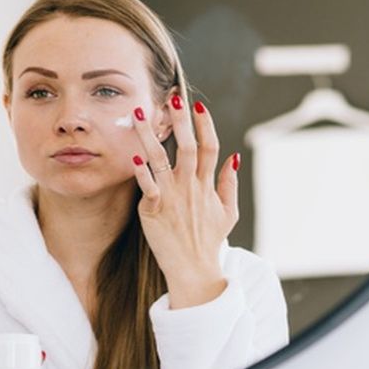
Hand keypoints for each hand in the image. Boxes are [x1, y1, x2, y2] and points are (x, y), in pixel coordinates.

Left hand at [130, 98, 240, 308]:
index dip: (205, 125)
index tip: (197, 106)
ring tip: (139, 115)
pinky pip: (148, 187)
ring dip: (150, 135)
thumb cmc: (209, 241)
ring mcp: (173, 197)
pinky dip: (141, 172)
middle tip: (173, 98)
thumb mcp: (229, 212)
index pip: (211, 147)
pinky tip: (133, 156)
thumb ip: (229, 183)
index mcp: (208, 185)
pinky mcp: (155, 210)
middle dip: (181, 121)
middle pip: (188, 146)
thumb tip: (235, 156)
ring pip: (161, 159)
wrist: (194, 270)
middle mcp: (191, 187)